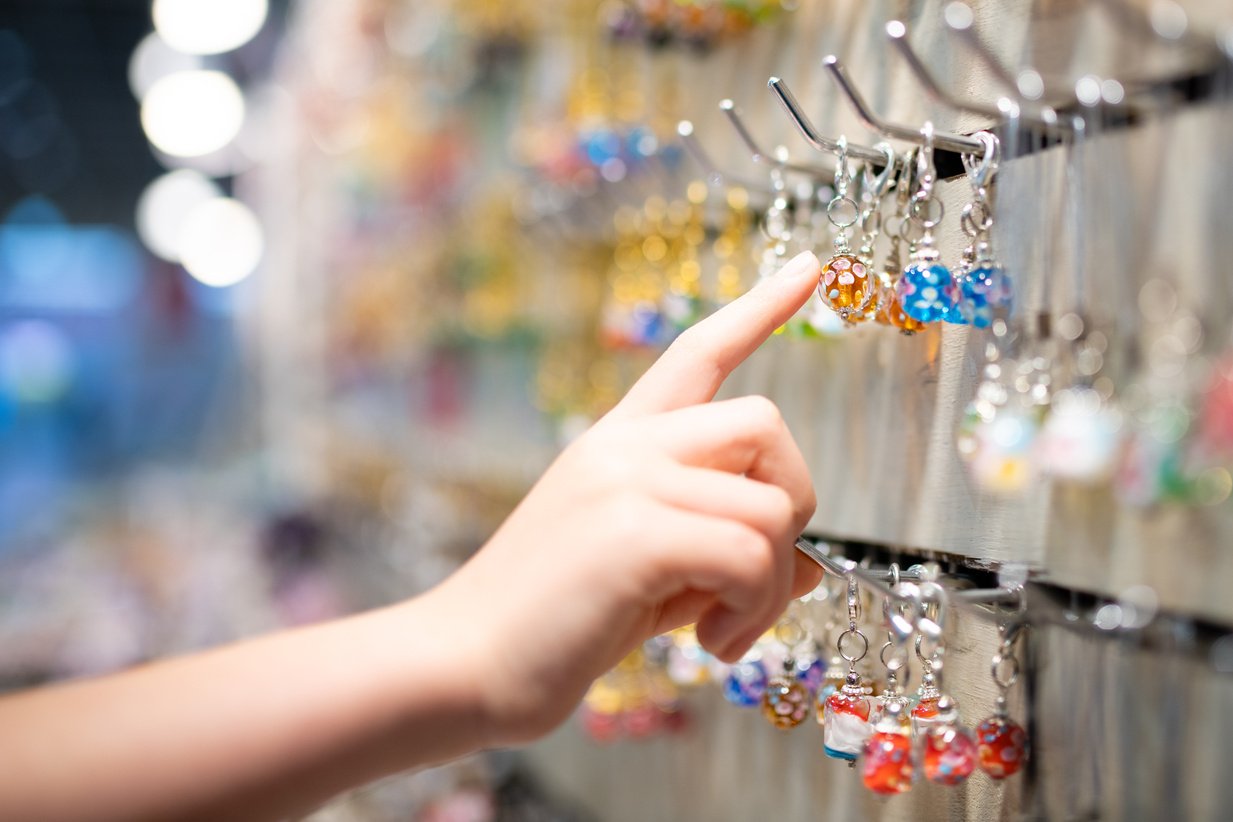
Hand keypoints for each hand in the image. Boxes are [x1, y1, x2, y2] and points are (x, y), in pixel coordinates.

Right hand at [432, 251, 822, 744]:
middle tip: (759, 575)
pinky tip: (709, 642)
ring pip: (771, 505)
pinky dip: (753, 610)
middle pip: (765, 420)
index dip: (760, 308)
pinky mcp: (634, 533)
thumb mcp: (648, 575)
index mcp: (618, 442)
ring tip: (724, 629)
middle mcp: (625, 445)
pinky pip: (751, 556)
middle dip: (793, 500)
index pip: (697, 352)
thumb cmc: (552, 625)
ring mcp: (627, 481)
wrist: (463, 664)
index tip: (809, 267)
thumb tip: (810, 571)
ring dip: (771, 583)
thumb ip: (721, 555)